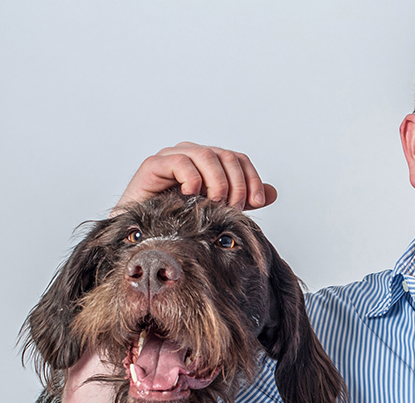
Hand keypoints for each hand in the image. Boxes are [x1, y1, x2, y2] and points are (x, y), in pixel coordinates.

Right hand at [117, 142, 277, 210]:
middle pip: (226, 156)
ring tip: (214, 203)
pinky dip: (192, 178)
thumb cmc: (178, 221)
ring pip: (207, 155)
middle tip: (233, 208)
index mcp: (209, 162)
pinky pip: (180, 161)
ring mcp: (172, 157)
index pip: (239, 159)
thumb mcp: (217, 211)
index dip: (251, 179)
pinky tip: (192, 195)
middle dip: (236, 184)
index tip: (257, 203)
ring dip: (217, 182)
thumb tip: (272, 192)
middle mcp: (192, 154)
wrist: (143, 236)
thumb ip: (243, 199)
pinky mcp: (154, 165)